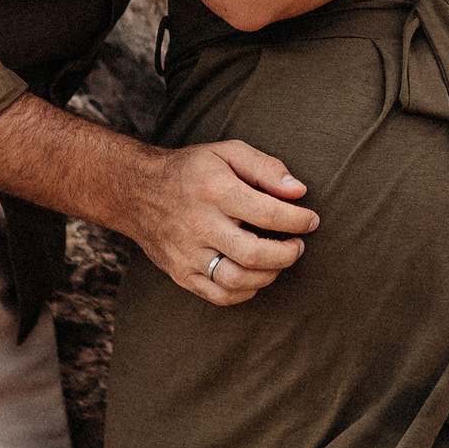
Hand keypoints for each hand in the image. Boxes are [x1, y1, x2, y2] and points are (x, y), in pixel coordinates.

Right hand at [122, 138, 319, 307]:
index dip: (298, 220)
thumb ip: (266, 168)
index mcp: (214, 190)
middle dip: (288, 253)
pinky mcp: (180, 273)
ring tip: (279, 259)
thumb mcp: (228, 152)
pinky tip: (255, 275)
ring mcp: (187, 253)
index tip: (311, 220)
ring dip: (270, 274)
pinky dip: (245, 292)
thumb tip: (299, 191)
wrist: (137, 191)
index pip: (268, 214)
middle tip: (298, 245)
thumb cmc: (191, 170)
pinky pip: (219, 295)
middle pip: (254, 253)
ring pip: (238, 280)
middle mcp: (199, 225)